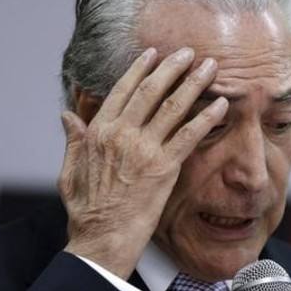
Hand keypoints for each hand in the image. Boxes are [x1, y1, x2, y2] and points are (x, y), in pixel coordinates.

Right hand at [59, 47, 227, 278]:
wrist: (102, 238)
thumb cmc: (87, 209)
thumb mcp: (70, 170)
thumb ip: (74, 140)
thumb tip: (68, 115)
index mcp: (99, 132)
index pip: (122, 91)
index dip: (140, 69)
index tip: (154, 54)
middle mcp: (122, 135)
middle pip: (151, 91)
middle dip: (173, 67)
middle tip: (191, 52)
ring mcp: (144, 149)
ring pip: (174, 107)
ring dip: (195, 84)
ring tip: (211, 68)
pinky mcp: (165, 167)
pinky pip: (191, 135)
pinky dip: (208, 117)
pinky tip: (222, 104)